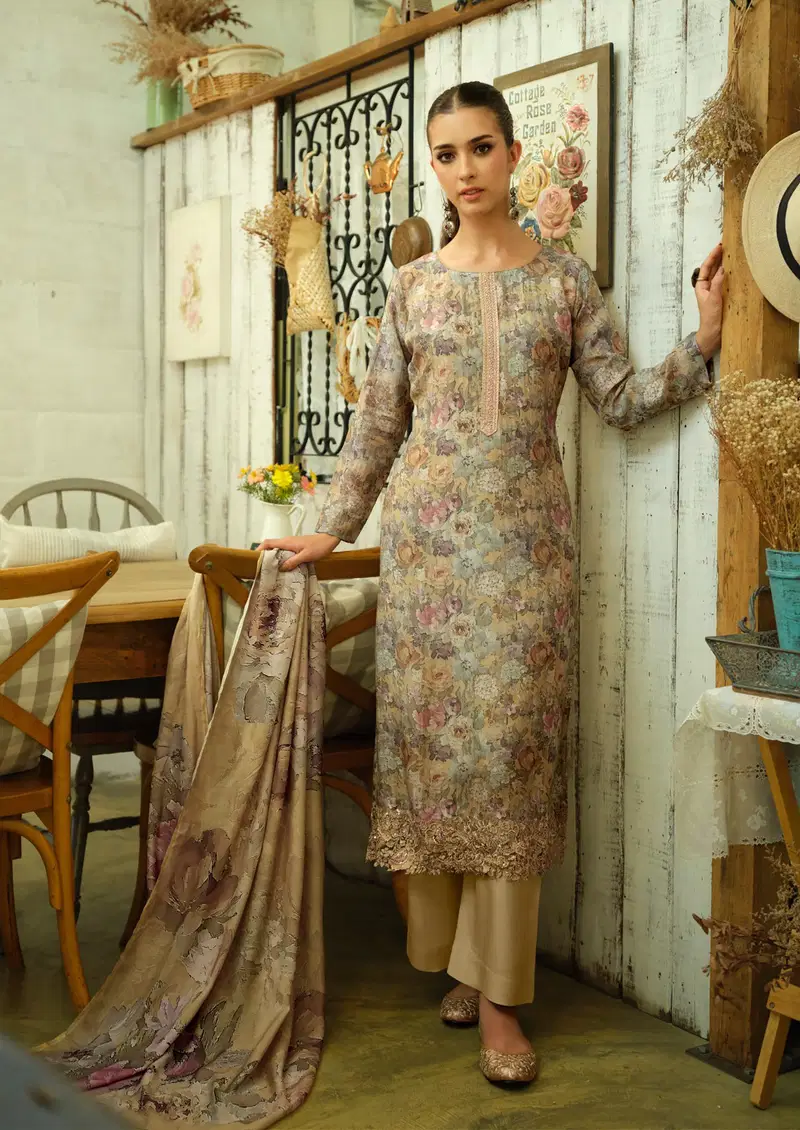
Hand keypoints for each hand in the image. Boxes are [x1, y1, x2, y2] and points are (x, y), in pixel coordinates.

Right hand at [257, 532, 340, 570]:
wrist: (330, 540)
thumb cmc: (319, 546)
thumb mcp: (306, 556)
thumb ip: (293, 561)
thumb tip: (281, 568)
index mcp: (287, 542)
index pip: (268, 543)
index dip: (259, 549)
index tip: (254, 558)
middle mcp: (287, 541)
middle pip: (271, 547)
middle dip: (264, 555)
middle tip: (261, 568)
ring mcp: (291, 543)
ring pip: (277, 550)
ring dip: (273, 558)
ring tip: (270, 569)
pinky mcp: (296, 546)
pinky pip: (284, 552)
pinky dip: (280, 558)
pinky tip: (283, 567)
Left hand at [694, 242, 723, 360]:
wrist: (712, 334)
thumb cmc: (710, 318)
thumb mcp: (713, 299)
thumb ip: (717, 283)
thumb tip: (722, 269)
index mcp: (701, 287)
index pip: (706, 267)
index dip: (712, 256)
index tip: (719, 246)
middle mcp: (708, 287)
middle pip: (713, 268)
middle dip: (719, 257)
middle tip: (727, 245)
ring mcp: (715, 291)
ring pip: (720, 274)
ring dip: (725, 263)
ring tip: (732, 252)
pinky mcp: (723, 296)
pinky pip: (726, 281)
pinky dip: (730, 274)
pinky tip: (736, 268)